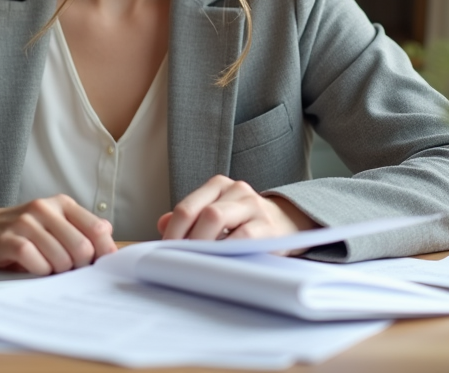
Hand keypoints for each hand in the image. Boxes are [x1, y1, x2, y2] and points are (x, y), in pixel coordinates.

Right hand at [0, 194, 116, 274]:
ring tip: (42, 266)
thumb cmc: (15, 230)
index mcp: (61, 204)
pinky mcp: (8, 240)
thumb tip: (110, 249)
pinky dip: (37, 272)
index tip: (94, 266)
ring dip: (55, 272)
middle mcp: (45, 208)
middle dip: (77, 267)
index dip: (102, 254)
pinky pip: (37, 265)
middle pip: (83, 249)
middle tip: (63, 270)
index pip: (99, 230)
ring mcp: (25, 223)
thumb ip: (79, 231)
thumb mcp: (50, 224)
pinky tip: (28, 267)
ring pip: (61, 259)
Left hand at [157, 175, 317, 246]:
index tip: (164, 252)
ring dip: (203, 245)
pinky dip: (227, 250)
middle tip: (179, 261)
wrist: (286, 224)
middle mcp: (236, 189)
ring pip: (218, 219)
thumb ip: (191, 218)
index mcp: (218, 185)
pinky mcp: (268, 226)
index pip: (187, 207)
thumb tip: (161, 224)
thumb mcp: (216, 214)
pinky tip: (220, 262)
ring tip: (195, 261)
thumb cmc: (243, 222)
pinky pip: (242, 238)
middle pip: (203, 213)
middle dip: (186, 240)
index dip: (173, 232)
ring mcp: (253, 205)